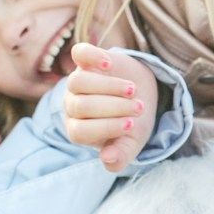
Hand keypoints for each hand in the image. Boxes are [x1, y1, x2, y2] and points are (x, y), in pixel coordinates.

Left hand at [65, 43, 156, 170]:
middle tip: (139, 108)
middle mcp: (72, 105)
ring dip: (108, 86)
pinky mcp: (86, 60)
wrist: (141, 96)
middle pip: (80, 106)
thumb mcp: (131, 144)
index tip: (131, 125)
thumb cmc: (132, 124)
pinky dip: (91, 57)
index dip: (105, 127)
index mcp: (78, 129)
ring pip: (78, 81)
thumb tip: (107, 160)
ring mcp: (77, 81)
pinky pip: (79, 53)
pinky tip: (109, 63)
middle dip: (113, 107)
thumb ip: (120, 156)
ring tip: (133, 90)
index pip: (79, 131)